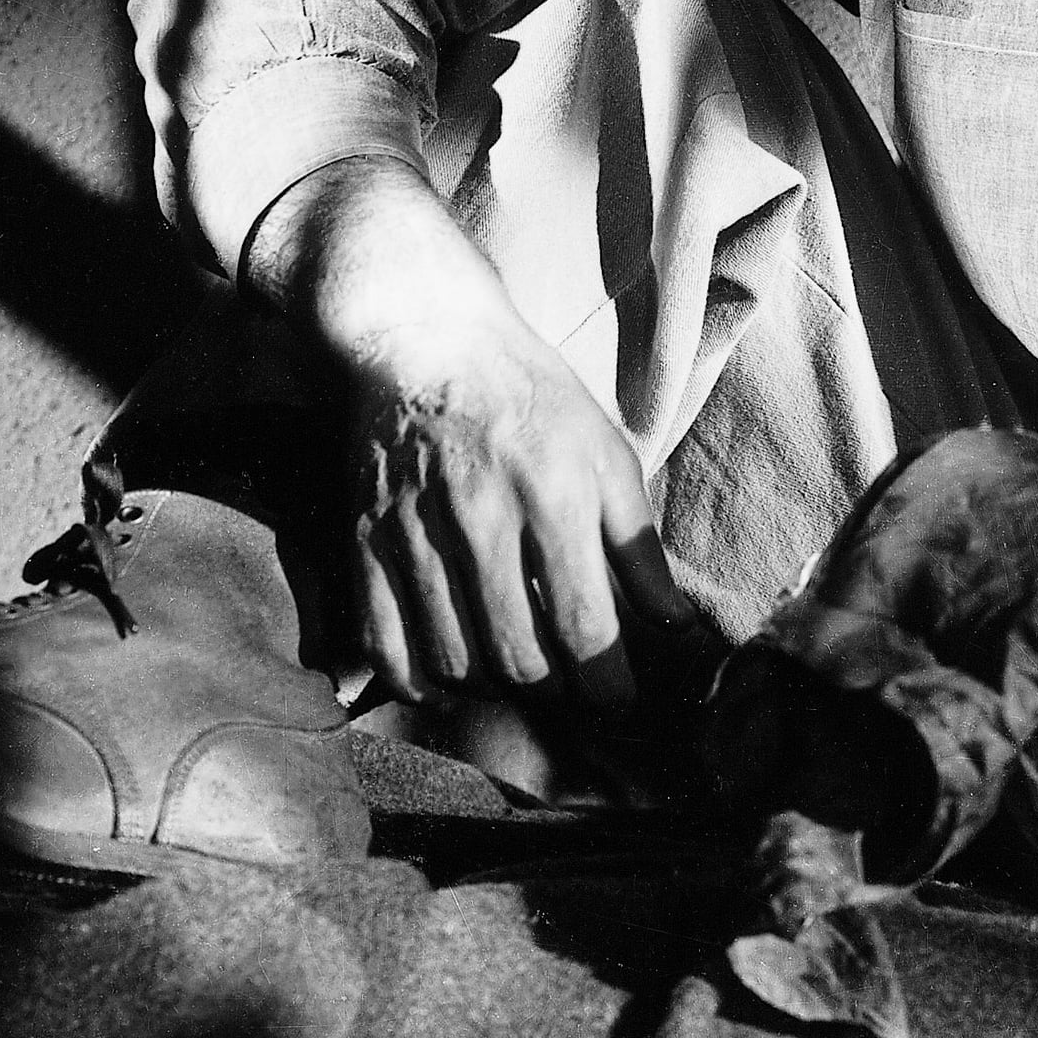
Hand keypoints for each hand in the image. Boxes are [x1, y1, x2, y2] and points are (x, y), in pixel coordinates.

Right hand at [250, 157, 697, 705]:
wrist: (427, 338)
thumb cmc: (532, 397)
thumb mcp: (606, 453)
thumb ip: (638, 545)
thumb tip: (673, 624)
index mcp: (554, 494)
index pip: (584, 625)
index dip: (607, 683)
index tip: (618, 699)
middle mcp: (482, 518)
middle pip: (517, 657)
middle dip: (552, 691)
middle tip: (566, 686)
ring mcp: (415, 532)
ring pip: (453, 660)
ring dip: (490, 686)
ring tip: (513, 672)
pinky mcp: (365, 539)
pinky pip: (384, 643)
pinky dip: (416, 679)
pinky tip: (446, 675)